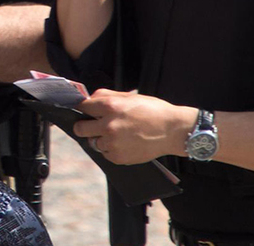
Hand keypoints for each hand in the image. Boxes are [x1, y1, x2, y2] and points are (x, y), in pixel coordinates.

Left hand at [71, 89, 195, 164]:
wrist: (173, 131)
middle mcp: (108, 126)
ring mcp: (113, 143)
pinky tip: (124, 143)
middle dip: (85, 125)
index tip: (84, 110)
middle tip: (94, 124)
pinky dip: (111, 149)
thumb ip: (107, 96)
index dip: (82, 108)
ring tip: (117, 134)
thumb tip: (89, 98)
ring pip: (93, 142)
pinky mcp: (118, 157)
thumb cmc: (153, 111)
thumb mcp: (130, 96)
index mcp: (110, 107)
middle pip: (80, 128)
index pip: (82, 107)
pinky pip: (105, 153)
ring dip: (100, 138)